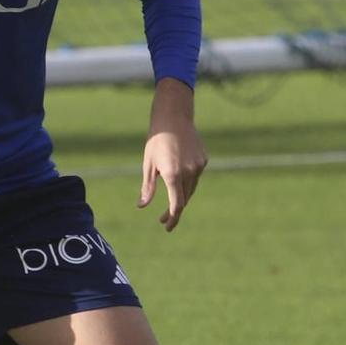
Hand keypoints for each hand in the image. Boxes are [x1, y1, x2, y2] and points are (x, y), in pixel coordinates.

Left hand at [138, 81, 206, 231]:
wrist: (173, 117)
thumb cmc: (156, 141)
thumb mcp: (148, 164)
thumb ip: (148, 187)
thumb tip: (141, 206)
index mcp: (173, 175)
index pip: (176, 205)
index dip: (172, 218)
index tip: (167, 227)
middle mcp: (188, 172)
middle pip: (184, 199)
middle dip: (174, 210)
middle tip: (164, 218)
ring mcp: (198, 166)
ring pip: (191, 189)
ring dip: (182, 197)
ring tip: (171, 199)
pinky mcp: (204, 160)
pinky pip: (196, 177)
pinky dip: (188, 181)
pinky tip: (180, 176)